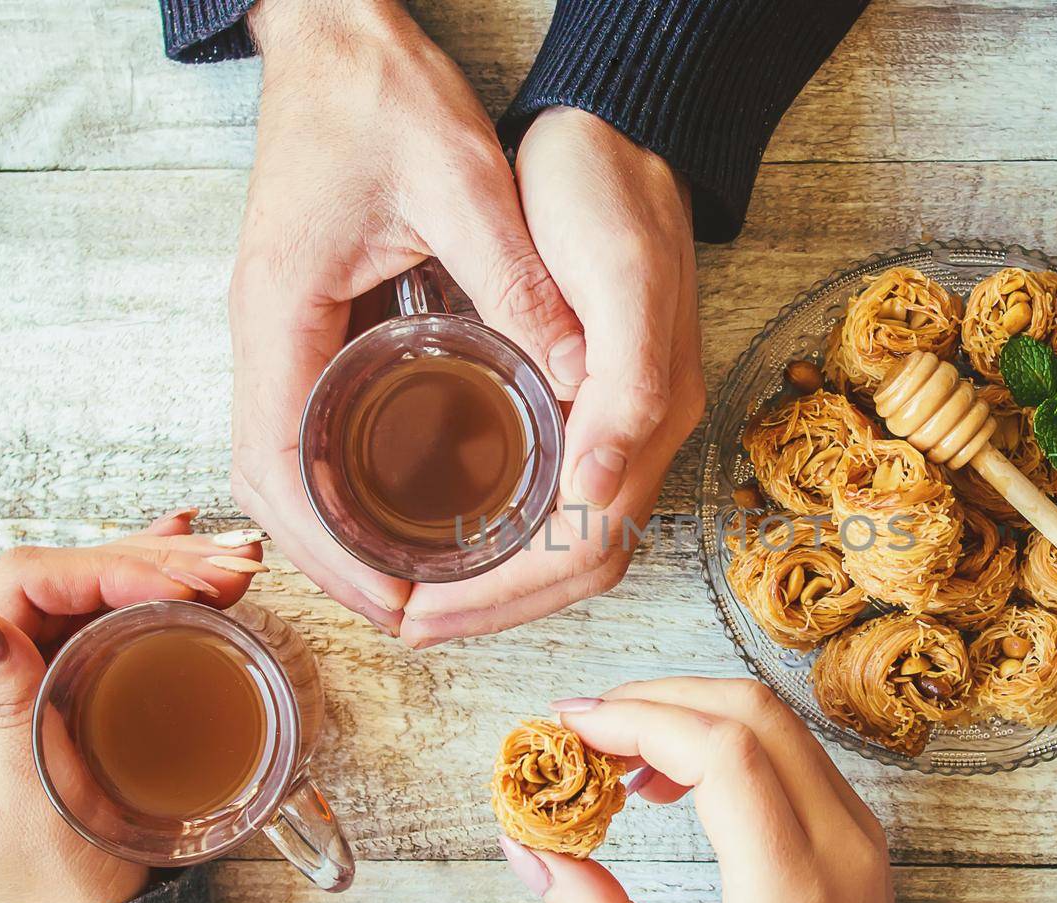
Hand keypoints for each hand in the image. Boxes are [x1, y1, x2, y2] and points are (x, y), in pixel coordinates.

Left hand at [0, 512, 262, 902]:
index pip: (22, 587)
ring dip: (164, 564)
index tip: (183, 586)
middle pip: (62, 575)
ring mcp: (18, 671)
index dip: (106, 567)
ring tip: (232, 561)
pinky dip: (150, 579)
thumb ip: (2, 707)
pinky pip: (101, 609)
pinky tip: (185, 550)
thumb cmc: (46, 882)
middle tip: (231, 567)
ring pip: (90, 585)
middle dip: (151, 560)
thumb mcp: (27, 801)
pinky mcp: (57, 680)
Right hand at [230, 0, 583, 633]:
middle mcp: (261, 335)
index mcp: (281, 311)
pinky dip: (337, 485)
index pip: (281, 468)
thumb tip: (580, 377)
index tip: (400, 602)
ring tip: (408, 580)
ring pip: (281, 466)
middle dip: (335, 565)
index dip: (335, 553)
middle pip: (271, 488)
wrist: (334, 37)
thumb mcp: (461, 179)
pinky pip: (303, 427)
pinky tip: (394, 505)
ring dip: (333, 534)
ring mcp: (274, 332)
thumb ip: (516, 278)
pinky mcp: (300, 322)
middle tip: (413, 613)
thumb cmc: (380, 95)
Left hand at [399, 108, 704, 643]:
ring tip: (421, 594)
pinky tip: (455, 530)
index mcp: (649, 415)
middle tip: (407, 620)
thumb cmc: (608, 192)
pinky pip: (556, 499)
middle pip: (578, 564)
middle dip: (492, 607)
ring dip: (497, 582)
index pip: (586, 548)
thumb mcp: (620, 275)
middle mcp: (640, 434)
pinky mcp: (594, 402)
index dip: (504, 595)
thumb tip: (600, 491)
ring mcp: (621, 422)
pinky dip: (504, 534)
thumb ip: (630, 387)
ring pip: (567, 542)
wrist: (617, 129)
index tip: (423, 610)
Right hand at [499, 678, 902, 902]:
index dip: (641, 719)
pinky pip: (791, 745)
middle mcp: (839, 844)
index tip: (572, 726)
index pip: (724, 754)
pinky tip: (672, 778)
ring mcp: (859, 827)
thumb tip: (528, 846)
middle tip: (585, 727)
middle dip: (656, 698)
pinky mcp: (858, 824)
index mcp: (791, 893)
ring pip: (774, 715)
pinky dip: (725, 735)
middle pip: (751, 710)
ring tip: (620, 759)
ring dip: (689, 711)